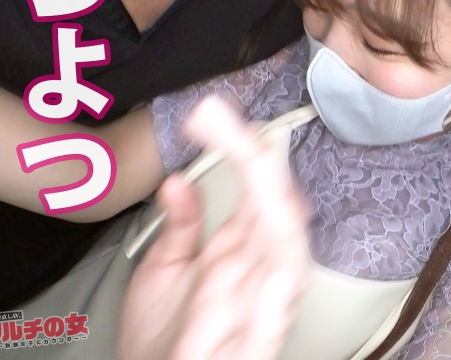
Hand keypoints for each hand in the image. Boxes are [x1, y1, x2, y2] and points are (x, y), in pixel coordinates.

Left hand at [119, 97, 309, 359]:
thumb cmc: (163, 340)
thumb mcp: (164, 270)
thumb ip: (180, 226)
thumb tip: (178, 181)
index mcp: (239, 250)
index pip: (252, 189)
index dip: (238, 148)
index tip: (210, 114)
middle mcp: (257, 270)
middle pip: (275, 206)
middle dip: (258, 162)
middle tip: (228, 123)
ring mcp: (262, 302)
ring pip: (287, 243)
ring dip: (273, 198)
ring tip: (254, 157)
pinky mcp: (261, 335)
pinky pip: (280, 301)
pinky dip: (282, 263)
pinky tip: (277, 223)